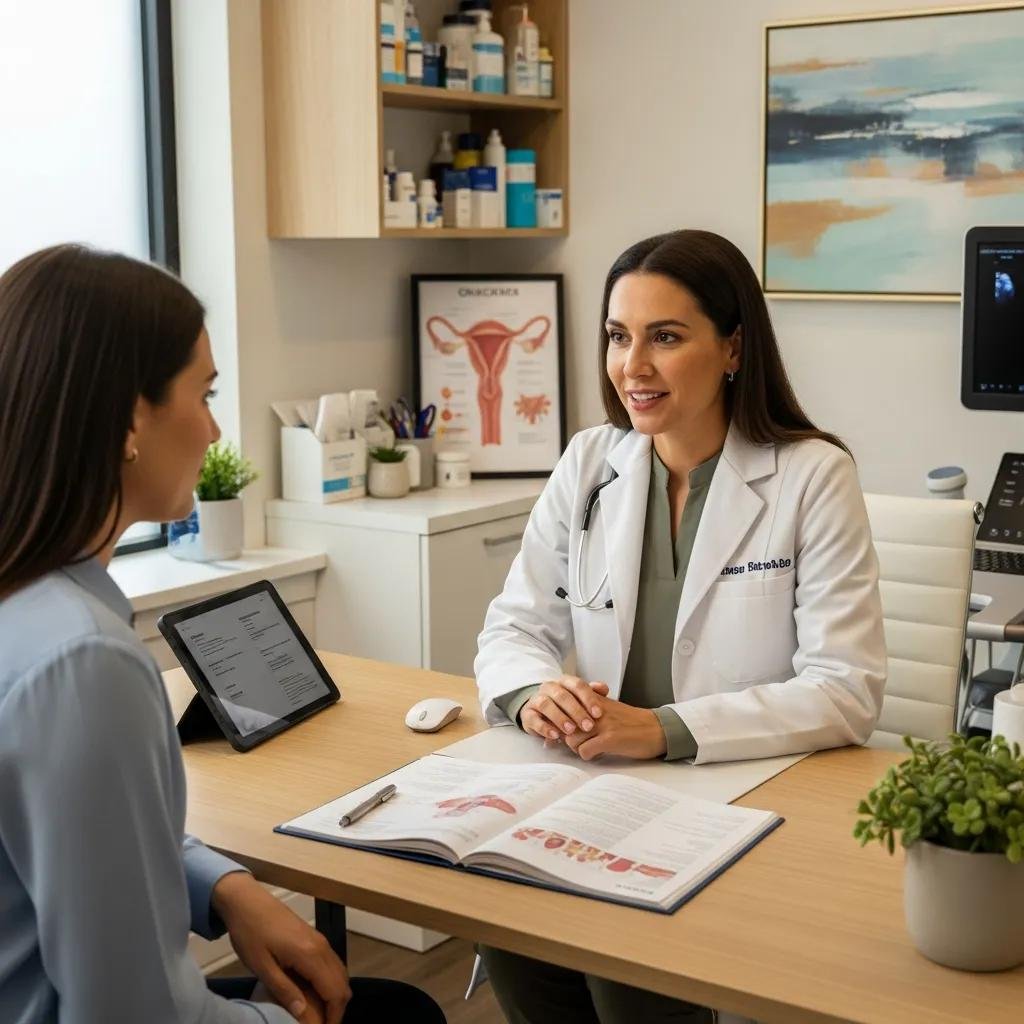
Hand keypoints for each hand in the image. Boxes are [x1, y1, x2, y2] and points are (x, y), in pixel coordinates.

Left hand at [212, 872, 350, 1022]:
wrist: (246, 900)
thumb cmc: (250, 933)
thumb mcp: (261, 966)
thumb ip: (284, 990)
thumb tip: (303, 1014)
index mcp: (310, 955)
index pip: (335, 991)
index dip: (334, 1016)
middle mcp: (321, 946)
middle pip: (342, 983)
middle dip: (337, 1008)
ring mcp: (319, 939)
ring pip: (340, 972)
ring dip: (334, 994)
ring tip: (319, 1014)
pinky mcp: (313, 937)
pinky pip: (332, 963)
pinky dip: (330, 981)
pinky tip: (314, 992)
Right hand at [520, 676, 609, 741]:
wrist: (540, 711)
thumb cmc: (566, 707)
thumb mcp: (580, 700)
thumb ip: (594, 694)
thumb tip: (603, 688)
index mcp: (564, 682)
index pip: (577, 685)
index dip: (588, 698)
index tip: (598, 713)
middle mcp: (549, 687)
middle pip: (562, 695)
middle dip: (576, 711)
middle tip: (588, 726)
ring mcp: (536, 699)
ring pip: (546, 704)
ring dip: (560, 717)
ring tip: (571, 730)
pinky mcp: (527, 714)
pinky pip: (533, 719)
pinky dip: (544, 728)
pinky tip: (555, 735)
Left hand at [563, 695, 666, 760]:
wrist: (657, 728)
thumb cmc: (632, 722)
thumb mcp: (608, 708)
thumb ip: (588, 711)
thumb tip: (566, 722)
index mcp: (595, 699)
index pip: (565, 707)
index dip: (563, 722)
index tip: (566, 731)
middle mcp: (596, 709)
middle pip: (565, 725)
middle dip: (568, 737)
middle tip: (579, 743)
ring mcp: (603, 724)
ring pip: (572, 739)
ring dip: (577, 748)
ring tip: (590, 748)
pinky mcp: (610, 738)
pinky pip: (584, 751)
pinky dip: (588, 756)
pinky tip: (598, 754)